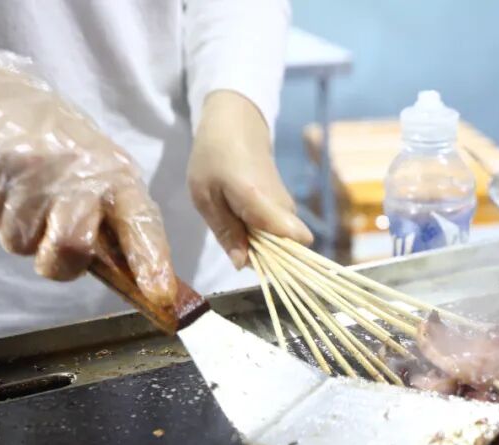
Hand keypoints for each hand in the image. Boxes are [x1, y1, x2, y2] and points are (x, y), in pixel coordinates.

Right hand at [0, 43, 176, 305]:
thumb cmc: (62, 151)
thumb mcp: (103, 175)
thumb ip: (115, 224)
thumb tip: (134, 282)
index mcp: (118, 177)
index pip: (142, 224)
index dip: (151, 263)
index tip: (159, 294)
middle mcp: (79, 172)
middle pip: (71, 247)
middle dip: (59, 263)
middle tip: (54, 247)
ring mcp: (32, 169)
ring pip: (19, 244)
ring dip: (21, 233)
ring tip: (26, 196)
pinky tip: (2, 185)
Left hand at [188, 90, 311, 269]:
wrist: (236, 124)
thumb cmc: (214, 156)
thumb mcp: (204, 196)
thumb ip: (226, 232)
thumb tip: (243, 265)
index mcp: (260, 202)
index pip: (294, 241)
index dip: (279, 261)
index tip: (254, 262)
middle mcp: (283, 207)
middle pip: (288, 248)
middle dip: (265, 256)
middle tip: (235, 241)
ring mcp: (288, 206)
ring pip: (284, 241)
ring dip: (262, 244)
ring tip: (235, 225)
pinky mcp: (286, 205)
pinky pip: (280, 230)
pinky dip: (263, 232)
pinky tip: (243, 218)